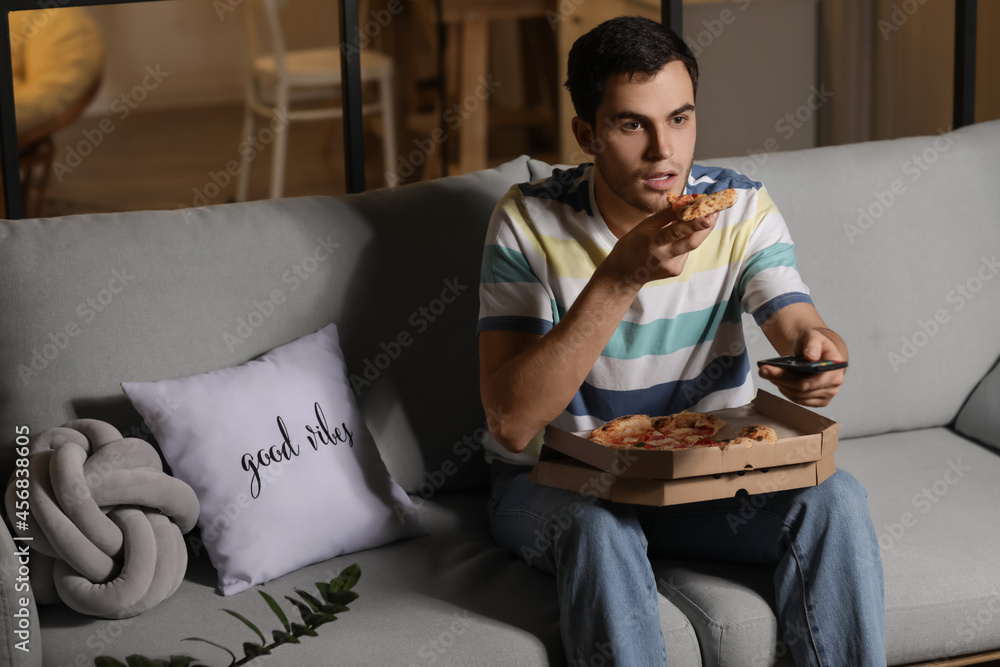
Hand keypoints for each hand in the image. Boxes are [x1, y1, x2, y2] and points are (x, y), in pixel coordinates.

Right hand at [601, 208, 718, 284]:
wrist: (624, 273)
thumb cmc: (633, 245)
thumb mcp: (645, 226)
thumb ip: (666, 216)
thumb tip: (686, 204)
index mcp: (653, 243)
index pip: (676, 233)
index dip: (694, 225)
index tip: (709, 216)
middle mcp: (664, 256)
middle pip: (692, 242)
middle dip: (706, 227)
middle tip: (715, 212)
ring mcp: (672, 266)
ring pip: (690, 246)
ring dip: (697, 232)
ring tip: (700, 219)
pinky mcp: (676, 271)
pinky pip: (686, 252)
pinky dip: (686, 242)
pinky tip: (677, 241)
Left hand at [758, 329, 846, 406]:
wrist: (814, 352)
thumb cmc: (815, 344)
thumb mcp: (813, 336)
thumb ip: (813, 343)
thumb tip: (812, 356)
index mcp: (836, 367)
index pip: (825, 379)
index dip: (812, 383)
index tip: (800, 384)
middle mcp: (833, 384)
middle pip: (805, 388)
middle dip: (783, 379)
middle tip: (764, 370)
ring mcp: (825, 394)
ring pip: (798, 395)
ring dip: (780, 384)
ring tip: (766, 372)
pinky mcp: (814, 401)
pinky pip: (796, 399)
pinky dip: (784, 390)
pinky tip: (775, 380)